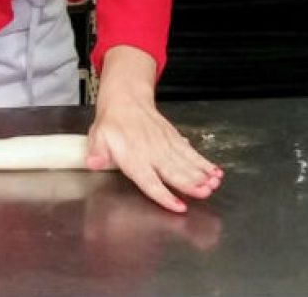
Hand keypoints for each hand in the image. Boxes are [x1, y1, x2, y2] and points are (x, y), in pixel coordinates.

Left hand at [89, 48, 221, 212]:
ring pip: (186, 163)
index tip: (178, 206)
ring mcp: (166, 145)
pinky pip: (191, 153)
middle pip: (174, 172)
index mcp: (133, 158)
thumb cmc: (111, 124)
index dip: (164, 195)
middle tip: (205, 192)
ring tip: (214, 185)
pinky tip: (216, 171)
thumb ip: (97, 153)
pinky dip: (204, 162)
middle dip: (191, 184)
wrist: (126, 100)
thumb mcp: (97, 137)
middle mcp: (152, 153)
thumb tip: (92, 163)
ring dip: (201, 174)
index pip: (150, 181)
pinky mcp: (175, 139)